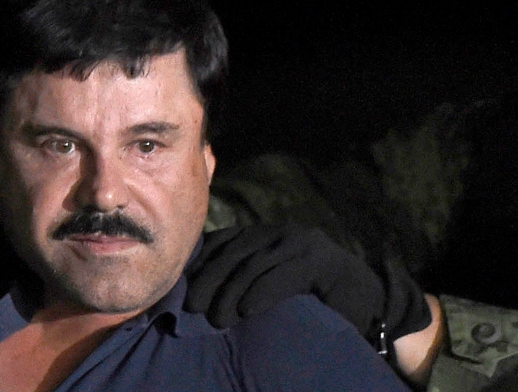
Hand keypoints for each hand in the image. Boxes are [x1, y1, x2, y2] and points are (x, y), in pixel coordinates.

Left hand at [185, 225, 430, 345]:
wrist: (369, 300)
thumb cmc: (313, 297)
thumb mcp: (273, 281)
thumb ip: (245, 277)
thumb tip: (200, 293)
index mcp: (266, 234)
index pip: (224, 241)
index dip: (201, 262)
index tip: (181, 286)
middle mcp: (280, 232)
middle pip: (234, 252)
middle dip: (209, 280)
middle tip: (191, 307)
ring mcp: (302, 242)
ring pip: (254, 265)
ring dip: (231, 293)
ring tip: (217, 319)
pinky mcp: (320, 261)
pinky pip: (284, 275)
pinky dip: (262, 292)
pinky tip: (248, 310)